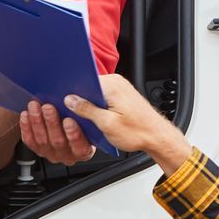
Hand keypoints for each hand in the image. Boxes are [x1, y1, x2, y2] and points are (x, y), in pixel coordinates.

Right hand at [18, 75, 189, 172]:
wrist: (158, 137)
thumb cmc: (138, 132)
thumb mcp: (107, 124)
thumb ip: (86, 110)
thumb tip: (70, 100)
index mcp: (111, 85)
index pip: (84, 81)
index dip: (71, 91)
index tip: (60, 98)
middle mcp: (116, 82)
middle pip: (88, 86)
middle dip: (78, 99)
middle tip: (70, 113)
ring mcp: (119, 88)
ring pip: (95, 93)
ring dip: (88, 105)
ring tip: (85, 119)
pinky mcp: (121, 96)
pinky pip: (103, 97)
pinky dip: (97, 107)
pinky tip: (95, 119)